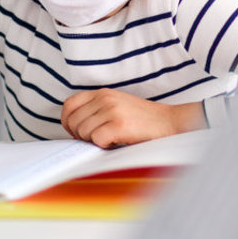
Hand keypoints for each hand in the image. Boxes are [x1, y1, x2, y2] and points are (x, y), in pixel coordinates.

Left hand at [61, 89, 204, 147]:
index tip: (76, 132)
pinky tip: (116, 142)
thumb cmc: (143, 119)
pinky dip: (104, 145)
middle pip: (73, 121)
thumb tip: (73, 128)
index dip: (68, 121)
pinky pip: (97, 140)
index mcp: (102, 92)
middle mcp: (105, 98)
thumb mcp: (116, 105)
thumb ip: (96, 110)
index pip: (69, 105)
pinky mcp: (119, 125)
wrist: (170, 122)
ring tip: (110, 139)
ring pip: (83, 132)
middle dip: (79, 135)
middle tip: (95, 139)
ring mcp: (112, 110)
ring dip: (93, 141)